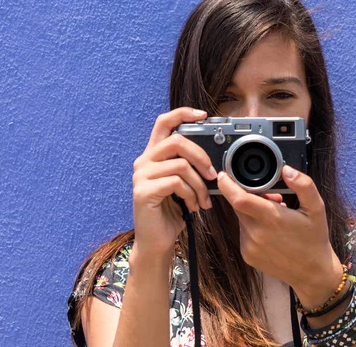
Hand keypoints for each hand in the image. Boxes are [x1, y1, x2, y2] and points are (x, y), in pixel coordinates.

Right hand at [131, 107, 217, 257]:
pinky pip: (175, 183)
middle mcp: (144, 161)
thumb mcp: (184, 184)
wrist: (157, 242)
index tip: (204, 115)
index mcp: (154, 155)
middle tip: (213, 174)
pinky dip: (191, 195)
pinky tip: (193, 207)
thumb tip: (214, 157)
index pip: (164, 122)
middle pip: (177, 141)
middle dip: (202, 156)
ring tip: (204, 200)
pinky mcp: (143, 192)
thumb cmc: (172, 212)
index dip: (183, 114)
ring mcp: (141, 176)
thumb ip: (190, 166)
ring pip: (180, 165)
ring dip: (199, 184)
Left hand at [216, 165, 344, 304]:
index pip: (239, 199)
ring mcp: (249, 246)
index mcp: (272, 219)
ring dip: (252, 212)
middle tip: (272, 198)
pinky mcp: (247, 255)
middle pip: (239, 206)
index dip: (227, 185)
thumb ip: (303, 185)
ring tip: (275, 217)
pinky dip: (252, 227)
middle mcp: (256, 233)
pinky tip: (270, 232)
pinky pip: (244, 232)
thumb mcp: (316, 208)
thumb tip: (286, 169)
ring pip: (242, 219)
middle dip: (249, 196)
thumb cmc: (315, 239)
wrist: (312, 274)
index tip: (223, 175)